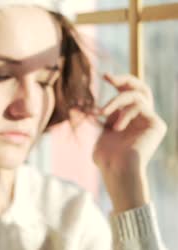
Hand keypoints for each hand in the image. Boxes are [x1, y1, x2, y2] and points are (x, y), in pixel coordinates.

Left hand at [92, 73, 166, 212]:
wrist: (116, 170)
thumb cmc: (106, 156)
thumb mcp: (103, 130)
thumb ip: (106, 115)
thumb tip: (96, 102)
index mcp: (131, 118)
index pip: (129, 93)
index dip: (120, 82)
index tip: (104, 76)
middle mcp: (144, 117)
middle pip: (141, 87)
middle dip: (124, 79)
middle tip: (108, 77)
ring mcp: (151, 120)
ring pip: (136, 95)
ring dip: (115, 102)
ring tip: (103, 114)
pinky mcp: (157, 124)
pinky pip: (139, 106)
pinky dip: (124, 113)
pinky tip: (117, 127)